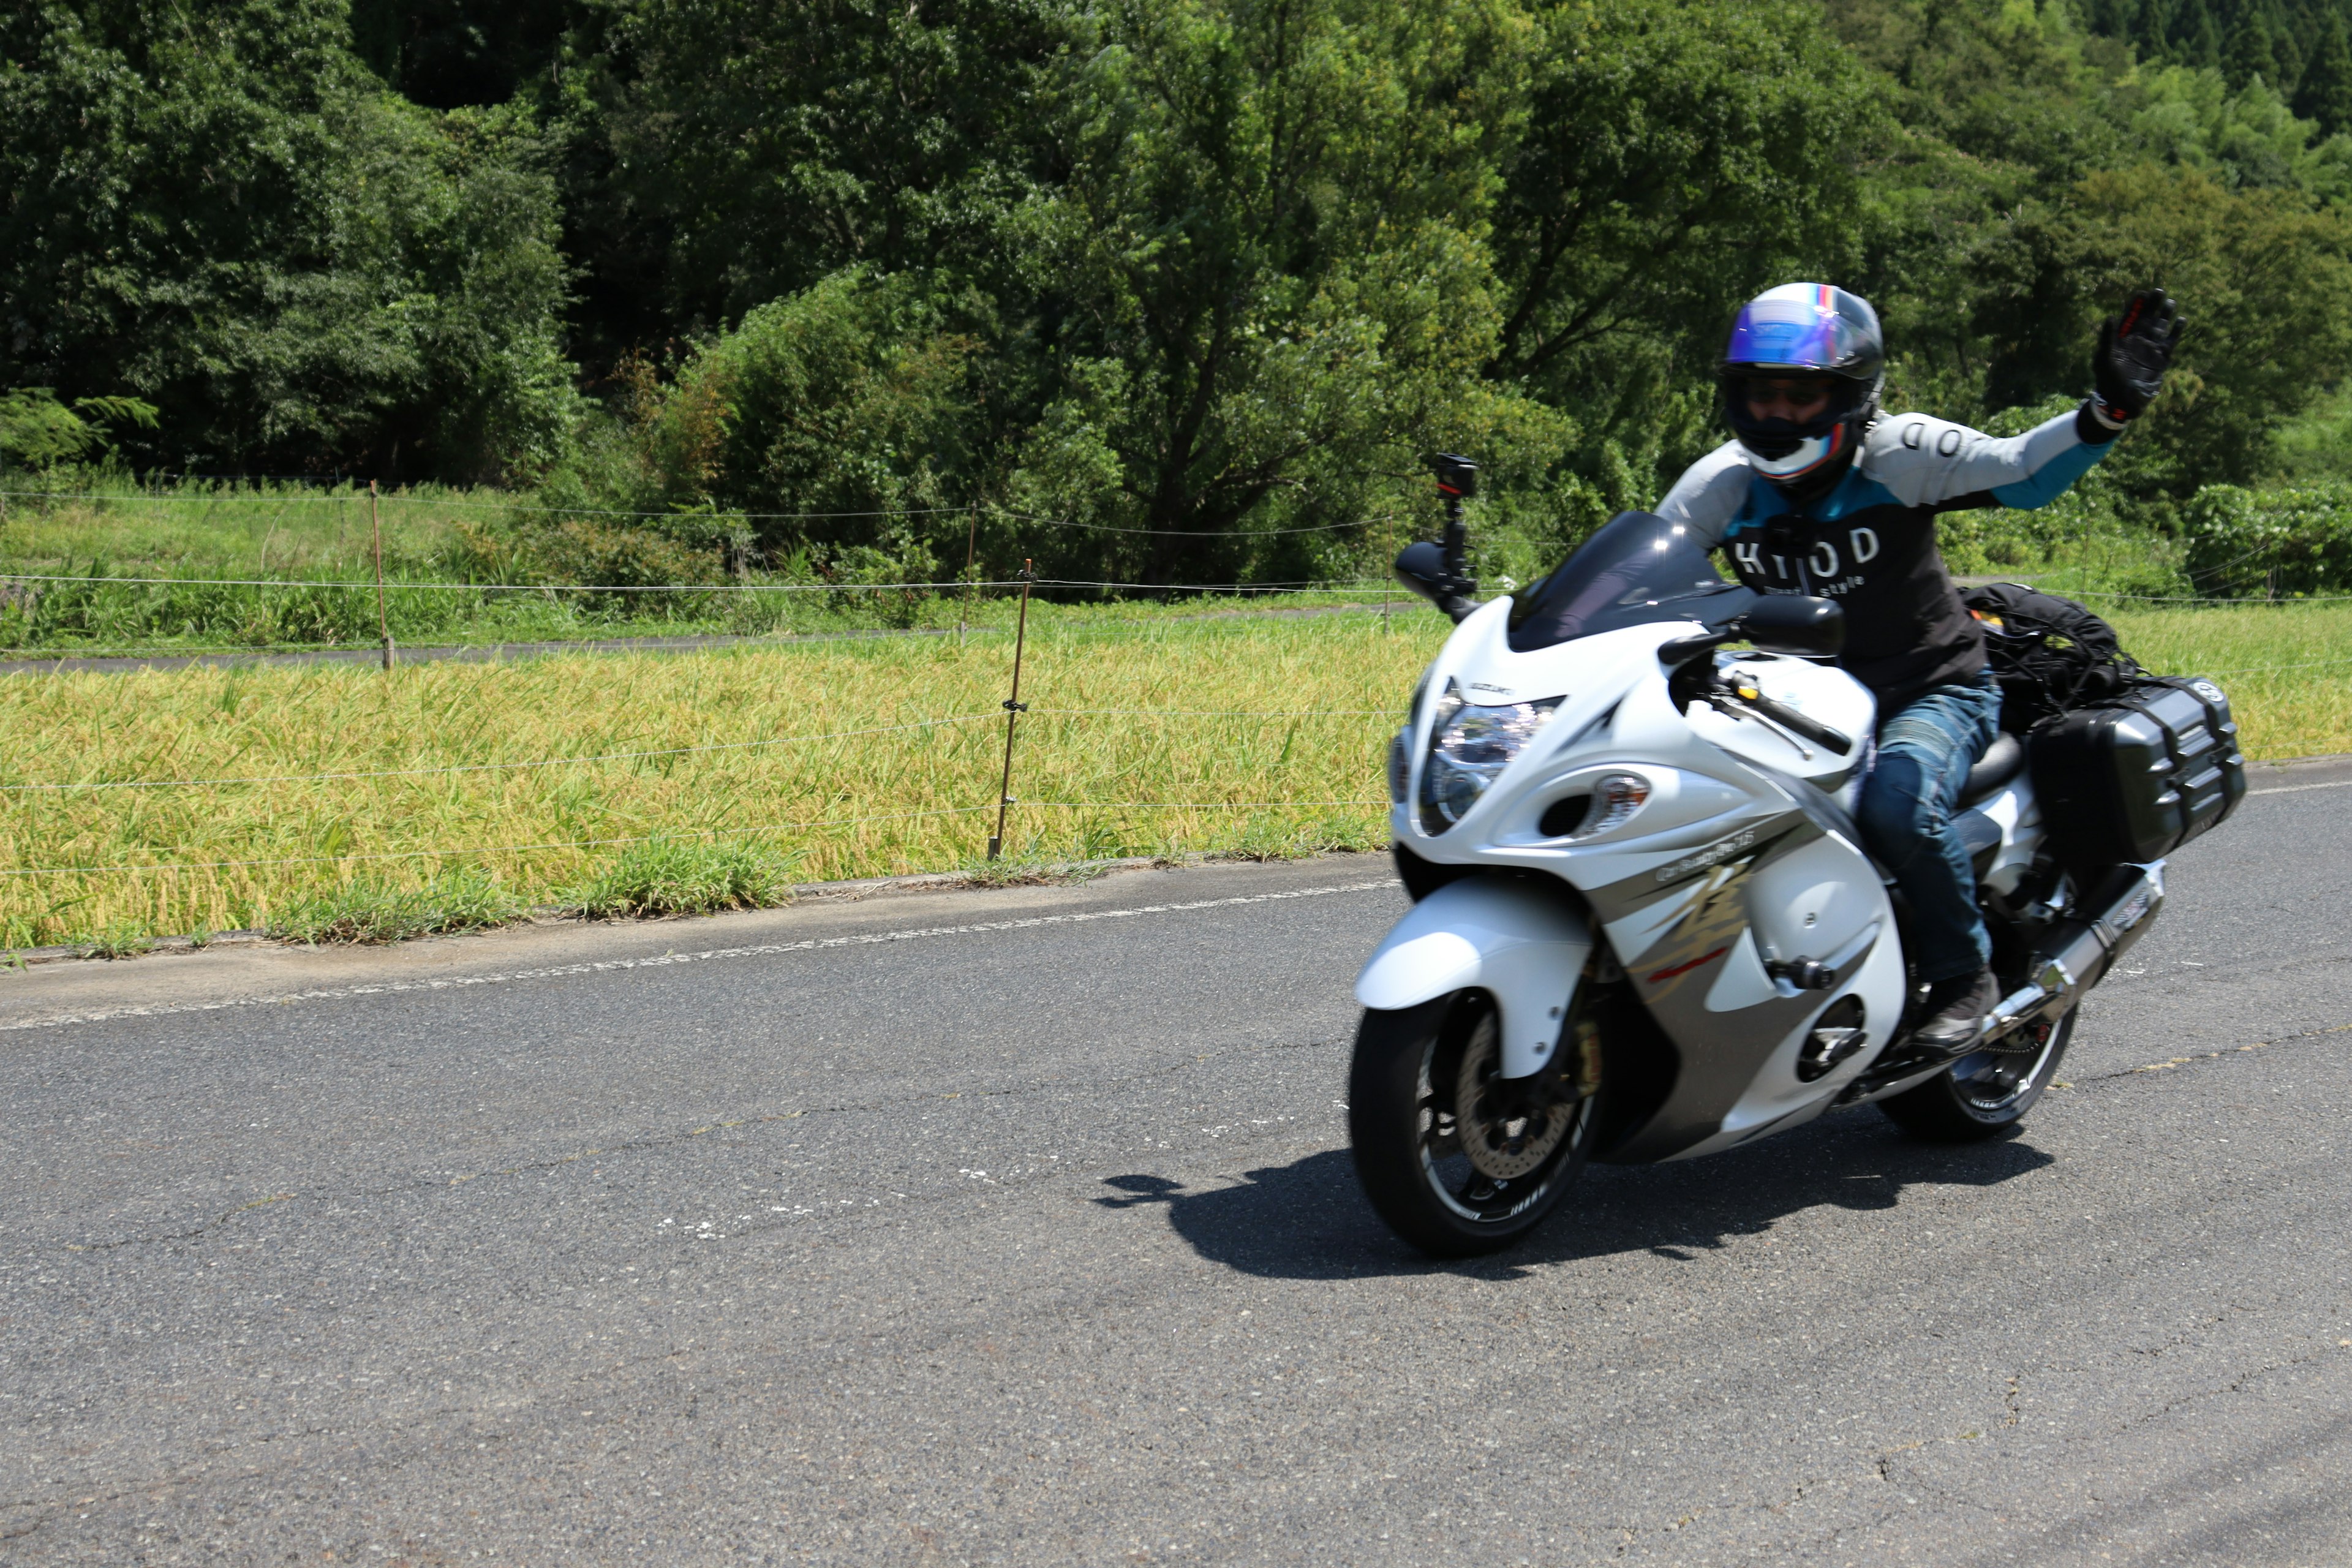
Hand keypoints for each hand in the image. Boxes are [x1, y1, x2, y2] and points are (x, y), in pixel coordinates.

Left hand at [2092, 288, 2180, 423]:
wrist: (2121, 401)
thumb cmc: (2108, 380)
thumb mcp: (2103, 358)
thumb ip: (2107, 338)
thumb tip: (2110, 316)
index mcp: (2122, 339)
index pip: (2130, 317)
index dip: (2136, 305)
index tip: (2142, 293)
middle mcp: (2137, 341)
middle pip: (2147, 318)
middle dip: (2153, 305)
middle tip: (2159, 291)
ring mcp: (2150, 348)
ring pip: (2160, 327)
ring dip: (2165, 315)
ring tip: (2170, 302)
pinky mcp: (2162, 358)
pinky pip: (2171, 341)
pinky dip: (2176, 331)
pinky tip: (2181, 320)